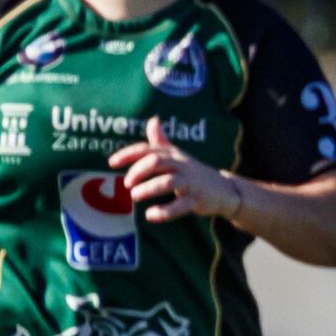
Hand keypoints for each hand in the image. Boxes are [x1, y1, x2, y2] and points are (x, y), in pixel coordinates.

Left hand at [111, 117, 241, 222]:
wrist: (224, 189)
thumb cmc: (193, 172)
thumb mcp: (177, 155)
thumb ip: (161, 142)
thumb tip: (153, 120)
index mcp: (172, 154)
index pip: (147, 150)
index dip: (128, 154)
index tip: (111, 163)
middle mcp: (180, 165)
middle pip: (156, 162)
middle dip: (138, 171)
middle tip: (127, 183)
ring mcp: (190, 182)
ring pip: (168, 183)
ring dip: (148, 189)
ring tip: (135, 196)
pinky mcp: (197, 200)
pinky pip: (180, 206)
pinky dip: (164, 211)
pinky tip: (150, 215)